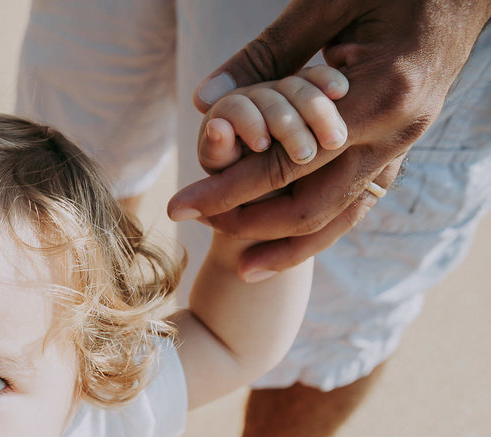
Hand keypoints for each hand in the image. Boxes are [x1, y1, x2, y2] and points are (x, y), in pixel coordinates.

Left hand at [169, 0, 490, 272]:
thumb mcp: (326, 5)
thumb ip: (264, 55)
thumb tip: (203, 101)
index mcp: (378, 97)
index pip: (284, 165)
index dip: (226, 190)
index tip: (179, 205)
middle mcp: (396, 132)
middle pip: (312, 206)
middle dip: (248, 224)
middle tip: (197, 227)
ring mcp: (405, 145)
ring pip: (341, 217)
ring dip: (287, 243)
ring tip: (241, 264)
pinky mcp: (401, 147)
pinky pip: (358, 202)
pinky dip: (319, 227)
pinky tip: (281, 241)